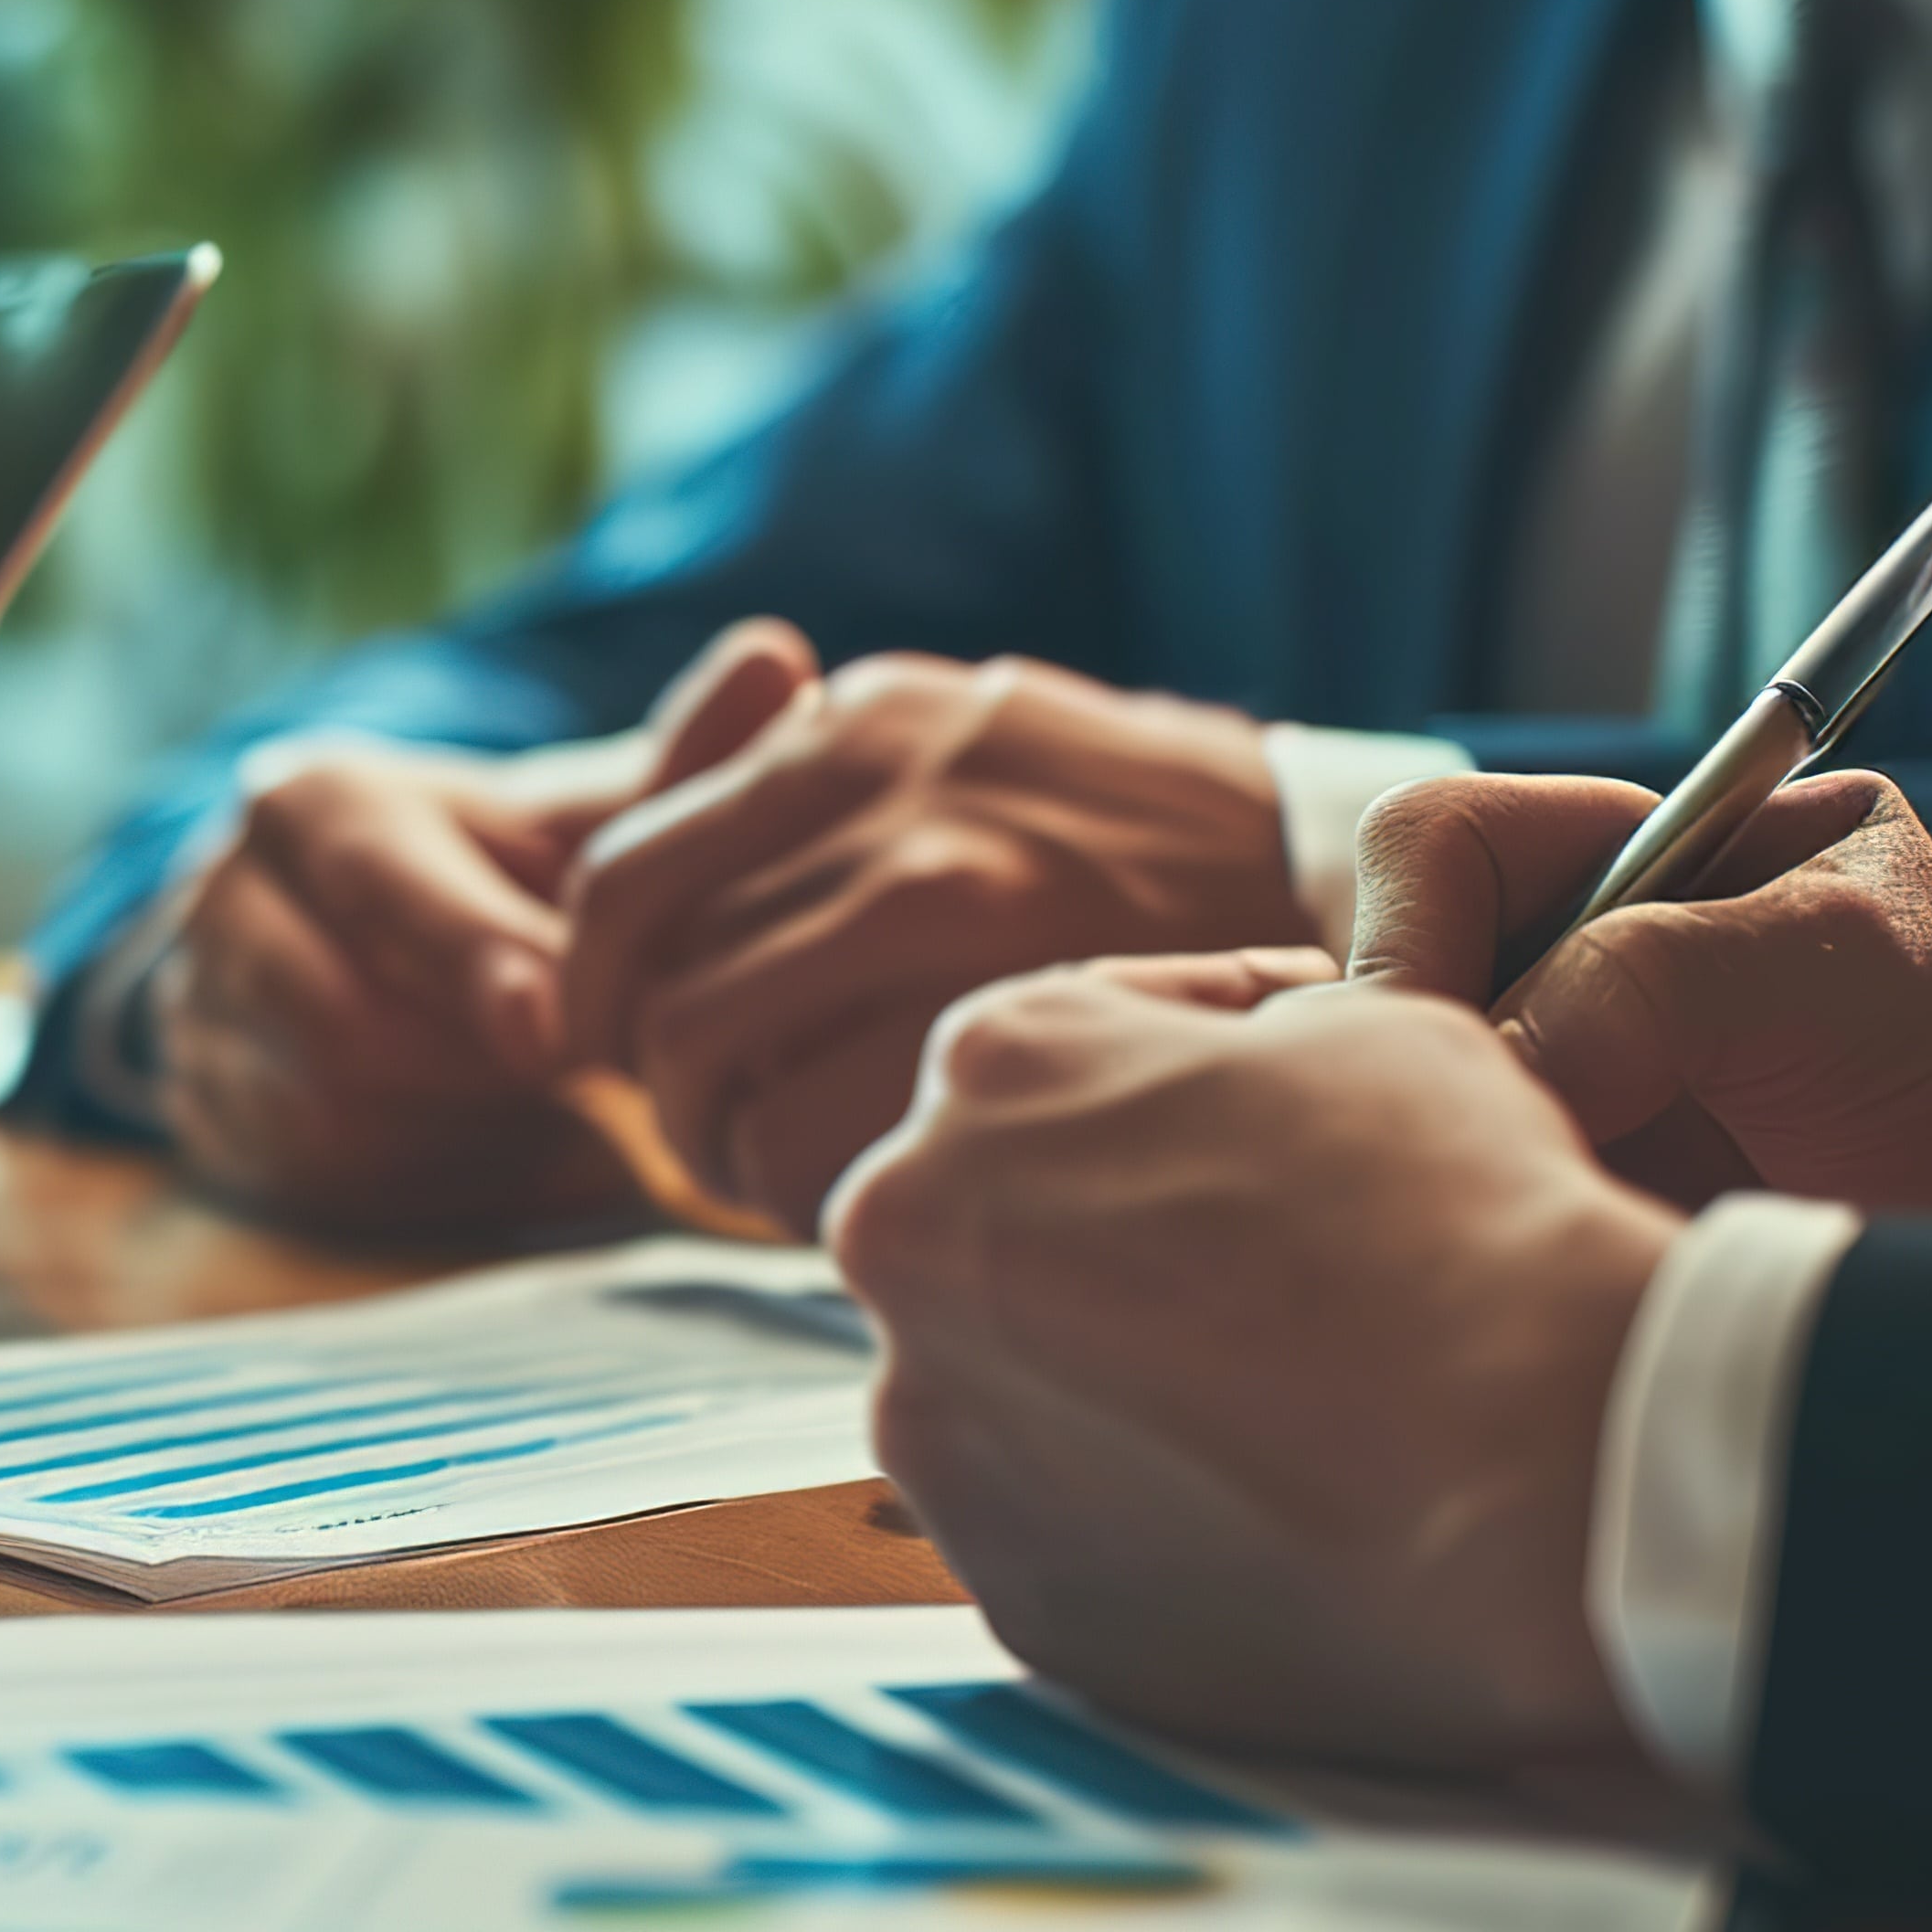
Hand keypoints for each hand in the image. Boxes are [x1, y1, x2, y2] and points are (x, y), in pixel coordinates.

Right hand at [146, 623, 814, 1233]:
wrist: (354, 953)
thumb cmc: (509, 879)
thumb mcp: (587, 823)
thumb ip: (678, 765)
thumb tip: (775, 661)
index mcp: (314, 800)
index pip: (383, 883)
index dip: (477, 961)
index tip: (550, 1031)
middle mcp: (227, 898)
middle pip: (350, 1023)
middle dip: (475, 1064)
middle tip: (573, 1078)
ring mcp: (202, 1011)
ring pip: (334, 1107)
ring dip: (461, 1122)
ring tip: (538, 1099)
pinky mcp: (211, 1114)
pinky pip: (324, 1171)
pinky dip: (426, 1169)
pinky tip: (483, 1139)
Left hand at [565, 643, 1309, 1236]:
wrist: (1341, 878)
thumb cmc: (1140, 848)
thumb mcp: (974, 750)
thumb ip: (819, 790)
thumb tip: (653, 886)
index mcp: (853, 728)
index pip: (625, 873)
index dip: (589, 988)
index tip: (612, 1051)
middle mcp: (876, 786)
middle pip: (656, 983)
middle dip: (659, 1092)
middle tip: (710, 1146)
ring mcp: (939, 890)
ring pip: (713, 1065)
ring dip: (723, 1153)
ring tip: (790, 1186)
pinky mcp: (995, 1007)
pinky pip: (806, 1137)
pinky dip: (803, 1193)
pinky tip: (872, 1203)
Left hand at [822, 966, 1670, 1779]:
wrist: (1537, 1464)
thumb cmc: (1463, 1222)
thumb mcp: (1374, 1027)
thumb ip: (1251, 1040)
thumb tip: (1242, 1081)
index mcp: (989, 1072)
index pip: (1074, 1038)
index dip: (1200, 1052)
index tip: (1284, 1092)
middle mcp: (909, 1246)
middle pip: (1011, 1222)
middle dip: (1126, 1229)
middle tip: (1276, 1264)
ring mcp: (939, 1437)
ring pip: (1017, 1390)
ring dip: (1118, 1385)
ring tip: (1283, 1403)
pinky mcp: (1007, 1590)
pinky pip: (1066, 1537)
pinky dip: (1149, 1520)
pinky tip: (1271, 1507)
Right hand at [1349, 770, 1931, 1220]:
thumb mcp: (1840, 968)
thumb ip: (1654, 975)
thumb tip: (1487, 1061)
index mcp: (1629, 855)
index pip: (1435, 845)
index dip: (1413, 932)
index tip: (1465, 1048)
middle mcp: (1557, 958)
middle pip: (1378, 971)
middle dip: (1406, 1063)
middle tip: (1497, 1158)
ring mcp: (1533, 1078)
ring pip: (1375, 1088)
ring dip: (1411, 1156)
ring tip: (1515, 1220)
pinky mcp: (1522, 1190)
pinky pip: (1408, 1187)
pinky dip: (1421, 1225)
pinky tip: (1488, 1271)